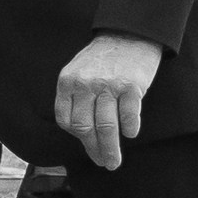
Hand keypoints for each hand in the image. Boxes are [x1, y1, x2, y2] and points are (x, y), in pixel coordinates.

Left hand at [54, 31, 163, 169]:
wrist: (129, 34)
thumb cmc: (103, 58)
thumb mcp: (77, 72)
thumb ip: (75, 96)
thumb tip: (81, 131)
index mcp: (67, 82)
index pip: (66, 120)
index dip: (77, 137)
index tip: (88, 146)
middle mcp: (85, 85)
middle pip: (85, 127)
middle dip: (93, 150)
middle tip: (103, 163)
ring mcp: (108, 86)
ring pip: (106, 127)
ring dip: (110, 149)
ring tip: (114, 162)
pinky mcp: (131, 86)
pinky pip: (129, 116)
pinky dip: (130, 129)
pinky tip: (130, 135)